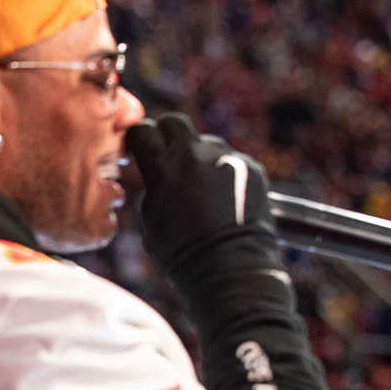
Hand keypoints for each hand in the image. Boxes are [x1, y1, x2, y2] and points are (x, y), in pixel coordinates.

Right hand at [124, 113, 277, 274]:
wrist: (229, 266)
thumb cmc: (181, 251)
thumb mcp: (150, 218)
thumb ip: (151, 185)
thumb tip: (155, 170)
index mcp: (163, 168)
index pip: (143, 130)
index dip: (139, 138)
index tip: (140, 148)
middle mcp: (194, 155)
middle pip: (175, 123)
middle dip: (167, 135)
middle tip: (168, 156)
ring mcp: (227, 158)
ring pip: (206, 143)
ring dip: (199, 158)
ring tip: (202, 189)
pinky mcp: (251, 166)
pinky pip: (231, 160)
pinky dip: (224, 174)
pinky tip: (223, 199)